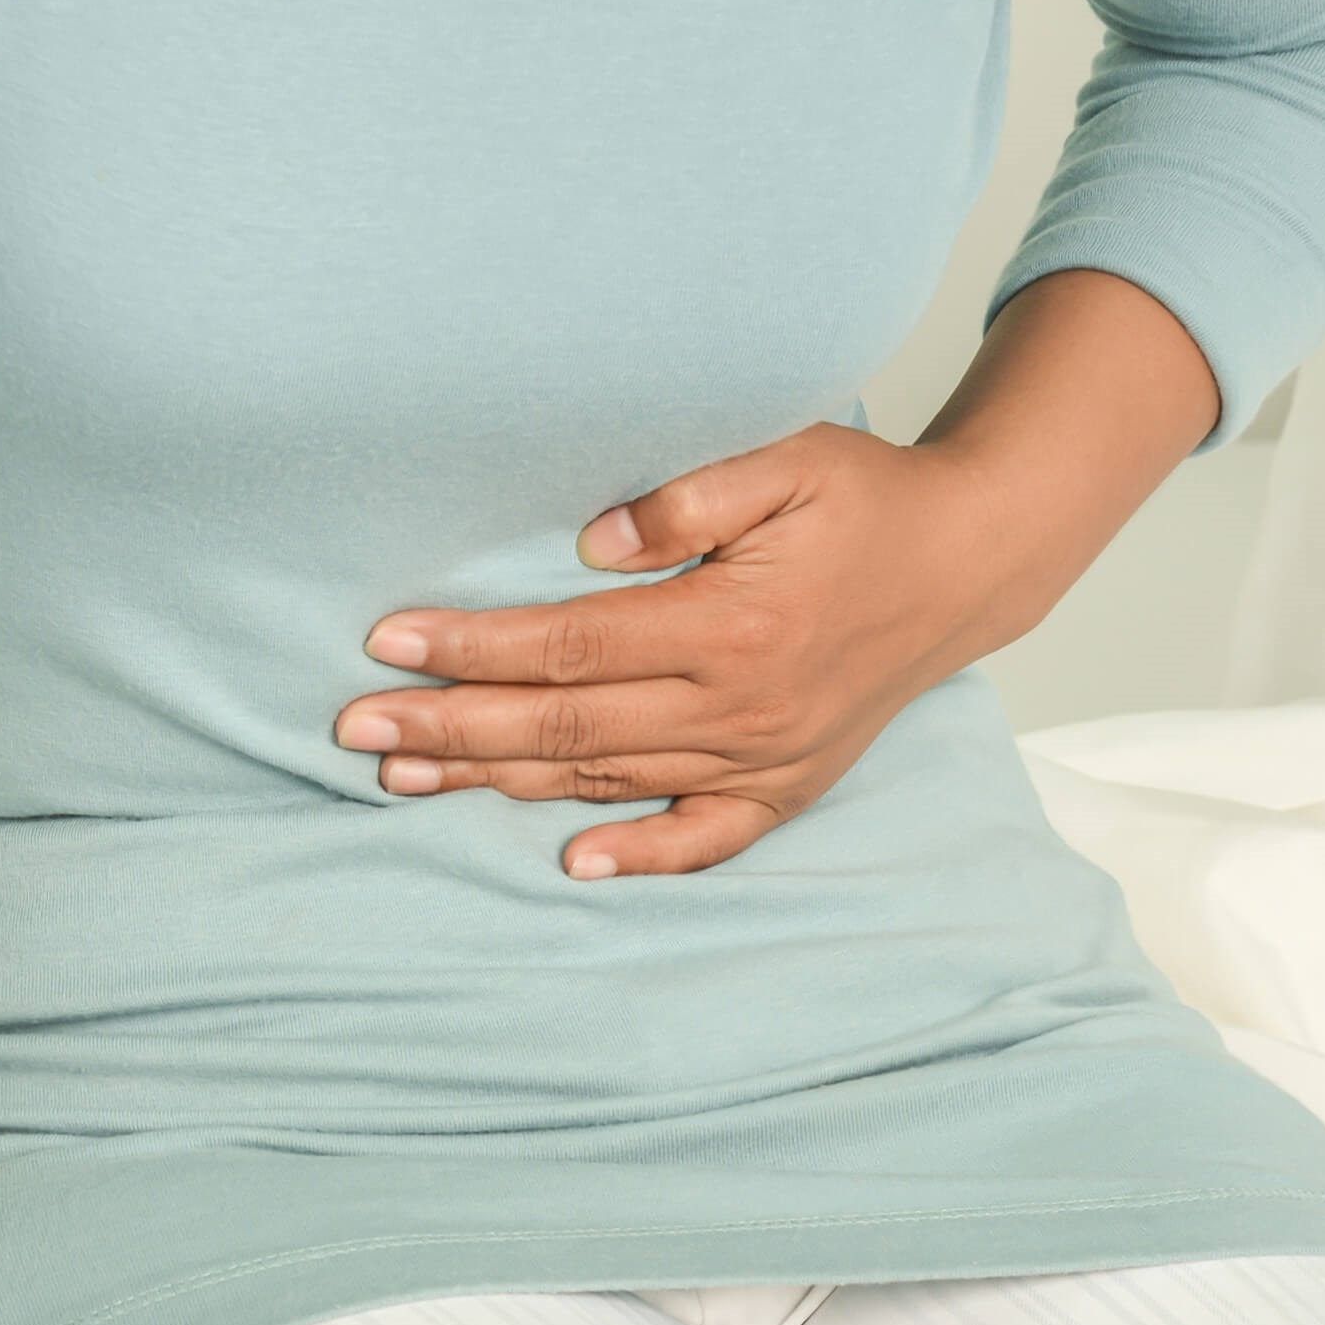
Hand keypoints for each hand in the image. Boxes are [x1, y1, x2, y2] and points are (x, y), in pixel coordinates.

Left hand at [334, 421, 1030, 879]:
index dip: (470, 647)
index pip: (567, 646)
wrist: (970, 562)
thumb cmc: (868, 499)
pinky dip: (640, 857)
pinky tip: (573, 867)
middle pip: (565, 728)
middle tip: (355, 729)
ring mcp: (765, 758)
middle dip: (450, 727)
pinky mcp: (789, 785)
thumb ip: (691, 494)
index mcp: (729, 625)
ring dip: (501, 783)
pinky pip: (705, 840)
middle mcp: (740, 708)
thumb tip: (591, 541)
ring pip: (610, 785)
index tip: (386, 642)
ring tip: (408, 778)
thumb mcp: (789, 458)